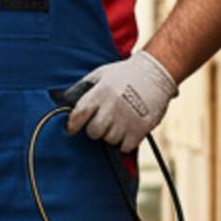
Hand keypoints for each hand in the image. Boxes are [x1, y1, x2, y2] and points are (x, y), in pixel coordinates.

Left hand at [61, 51, 176, 152]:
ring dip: (112, 135)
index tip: (72, 128)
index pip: (79, 115)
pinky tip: (128, 131)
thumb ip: (84, 88)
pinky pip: (125, 146)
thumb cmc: (124, 74)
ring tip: (119, 123)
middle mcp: (112, 107)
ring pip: (110, 140)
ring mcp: (126, 119)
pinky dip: (125, 142)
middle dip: (96, 129)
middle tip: (102, 123)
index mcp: (100, 93)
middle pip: (94, 132)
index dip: (73, 125)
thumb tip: (65, 101)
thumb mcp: (101, 74)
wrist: (155, 73)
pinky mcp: (140, 129)